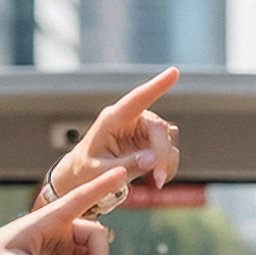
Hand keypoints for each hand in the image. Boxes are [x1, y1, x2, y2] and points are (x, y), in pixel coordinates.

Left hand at [45, 68, 180, 201]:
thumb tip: (152, 159)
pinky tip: (156, 179)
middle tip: (158, 178)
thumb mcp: (101, 171)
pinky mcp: (149, 143)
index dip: (156, 86)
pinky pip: (168, 151)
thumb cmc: (85, 170)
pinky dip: (166, 166)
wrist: (82, 177)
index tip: (174, 72)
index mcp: (111, 119)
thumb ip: (126, 165)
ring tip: (155, 182)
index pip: (137, 99)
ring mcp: (141, 131)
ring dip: (166, 162)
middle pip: (158, 128)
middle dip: (162, 154)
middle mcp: (129, 120)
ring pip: (167, 140)